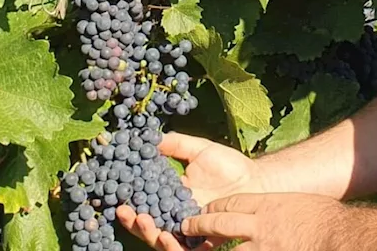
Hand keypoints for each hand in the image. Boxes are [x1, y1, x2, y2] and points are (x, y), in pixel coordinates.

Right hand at [117, 132, 270, 249]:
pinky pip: (185, 249)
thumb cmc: (230, 165)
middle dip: (133, 222)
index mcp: (170, 195)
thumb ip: (177, 144)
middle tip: (125, 212)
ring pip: (162, 239)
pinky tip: (168, 235)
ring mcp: (189, 230)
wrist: (258, 180)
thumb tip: (150, 136)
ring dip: (149, 233)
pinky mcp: (203, 240)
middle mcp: (175, 215)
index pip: (143, 202)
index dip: (129, 201)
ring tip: (145, 221)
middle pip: (147, 225)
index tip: (118, 195)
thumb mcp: (200, 150)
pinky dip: (173, 245)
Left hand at [180, 193, 346, 250]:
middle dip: (201, 223)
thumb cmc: (327, 218)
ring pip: (227, 249)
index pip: (233, 203)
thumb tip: (269, 214)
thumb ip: (280, 207)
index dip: (217, 206)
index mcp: (268, 205)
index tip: (207, 208)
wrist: (340, 236)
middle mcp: (260, 226)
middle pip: (221, 222)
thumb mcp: (299, 203)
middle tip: (187, 225)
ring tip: (198, 246)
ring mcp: (262, 247)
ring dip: (211, 247)